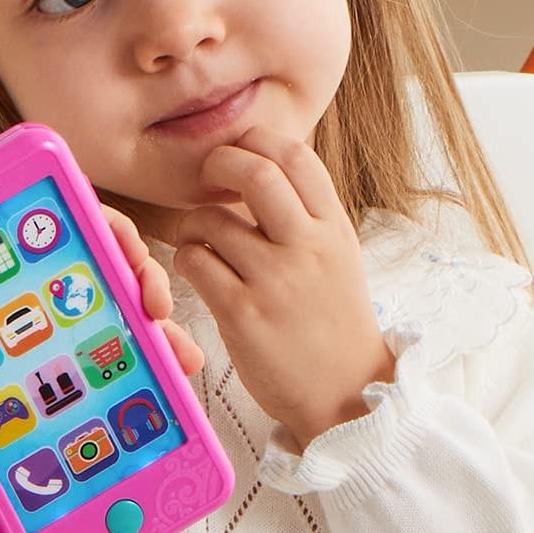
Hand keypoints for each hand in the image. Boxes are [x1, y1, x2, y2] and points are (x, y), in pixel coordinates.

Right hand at [0, 204, 204, 486]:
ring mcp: (56, 262)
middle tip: (180, 357)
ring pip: (123, 269)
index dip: (149, 384)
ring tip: (152, 305)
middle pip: (132, 322)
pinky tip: (118, 248)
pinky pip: (92, 216)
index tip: (173, 400)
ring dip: (147, 283)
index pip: (111, 368)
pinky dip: (112, 230)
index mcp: (49, 352)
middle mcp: (63, 309)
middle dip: (166, 340)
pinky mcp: (42, 217)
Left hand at [172, 129, 395, 447]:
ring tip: (201, 240)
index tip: (240, 151)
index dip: (259, 141)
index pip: (296, 156)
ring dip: (193, 223)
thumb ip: (308, 215)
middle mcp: (307, 249)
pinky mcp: (242, 314)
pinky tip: (200, 271)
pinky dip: (188, 259)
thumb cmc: (333, 323)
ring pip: (211, 220)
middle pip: (256, 174)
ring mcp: (274, 281)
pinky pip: (196, 262)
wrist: (345, 392)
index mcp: (333, 230)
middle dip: (221, 163)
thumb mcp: (338, 258)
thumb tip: (264, 166)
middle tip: (209, 177)